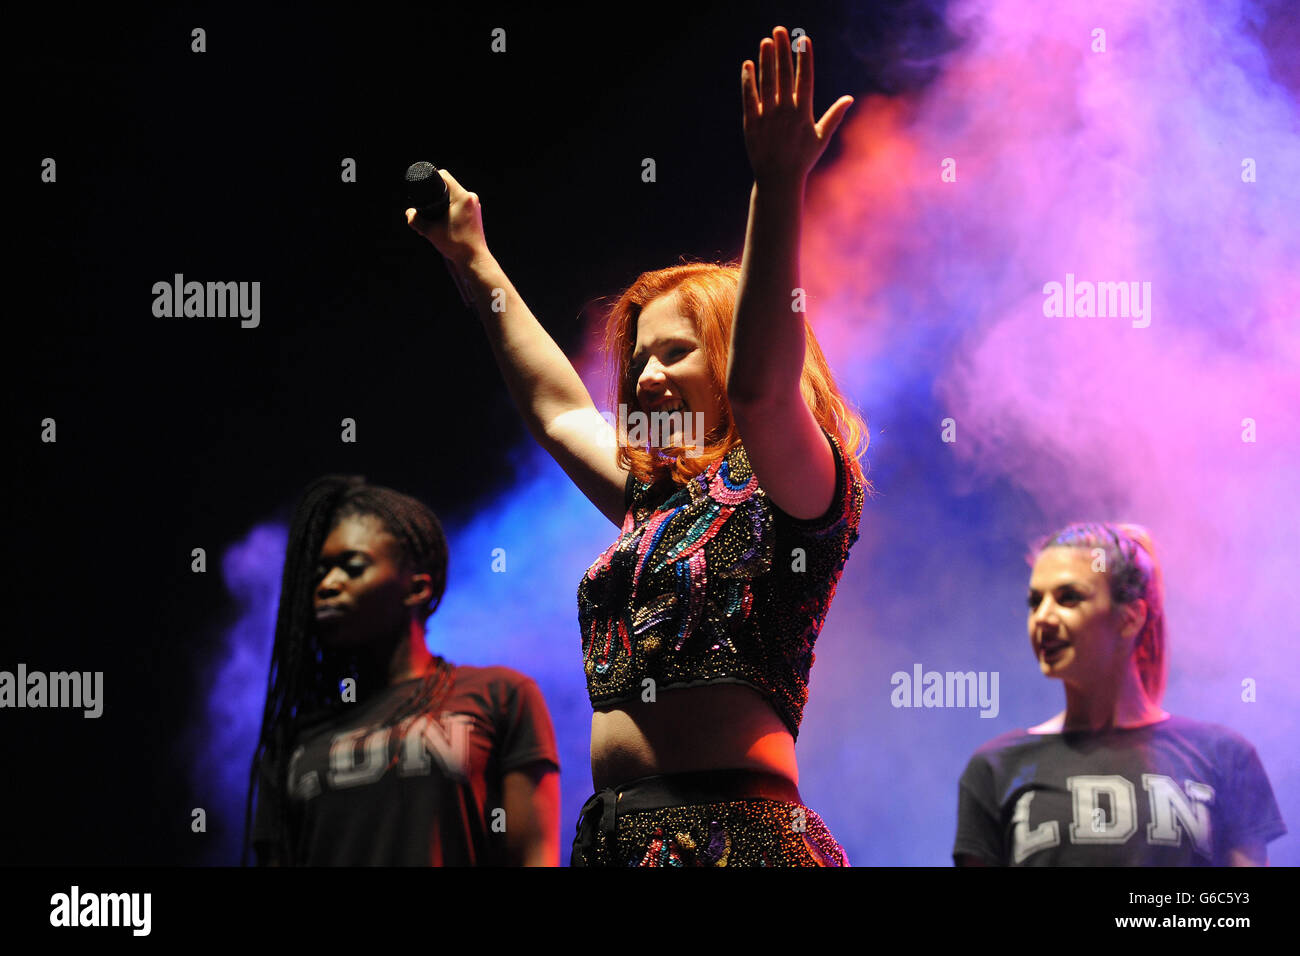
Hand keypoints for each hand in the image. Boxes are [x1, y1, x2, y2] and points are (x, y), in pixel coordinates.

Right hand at [405, 168, 488, 266]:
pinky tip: (443, 223)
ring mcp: (475, 206)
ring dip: (443, 204)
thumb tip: (409, 212)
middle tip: (428, 209)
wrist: (474, 260)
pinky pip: (459, 205)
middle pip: (448, 187)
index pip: (444, 176)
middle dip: (435, 195)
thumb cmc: (456, 246)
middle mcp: (471, 198)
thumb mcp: (430, 231)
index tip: (423, 187)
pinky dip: (450, 210)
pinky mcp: (475, 214)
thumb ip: (415, 220)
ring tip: (436, 220)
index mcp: (462, 197)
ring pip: (453, 197)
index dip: (431, 178)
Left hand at [741, 26, 853, 185]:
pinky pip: (749, 97)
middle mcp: (785, 113)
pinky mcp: (751, 123)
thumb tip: (850, 98)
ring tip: (766, 41)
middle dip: (782, 51)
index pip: (805, 79)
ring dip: (765, 61)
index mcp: (803, 114)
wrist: (778, 180)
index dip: (804, 59)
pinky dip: (748, 81)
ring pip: (766, 83)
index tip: (803, 40)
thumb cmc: (802, 158)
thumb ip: (834, 116)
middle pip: (784, 75)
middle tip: (780, 30)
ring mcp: (767, 117)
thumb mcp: (821, 138)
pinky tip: (748, 64)